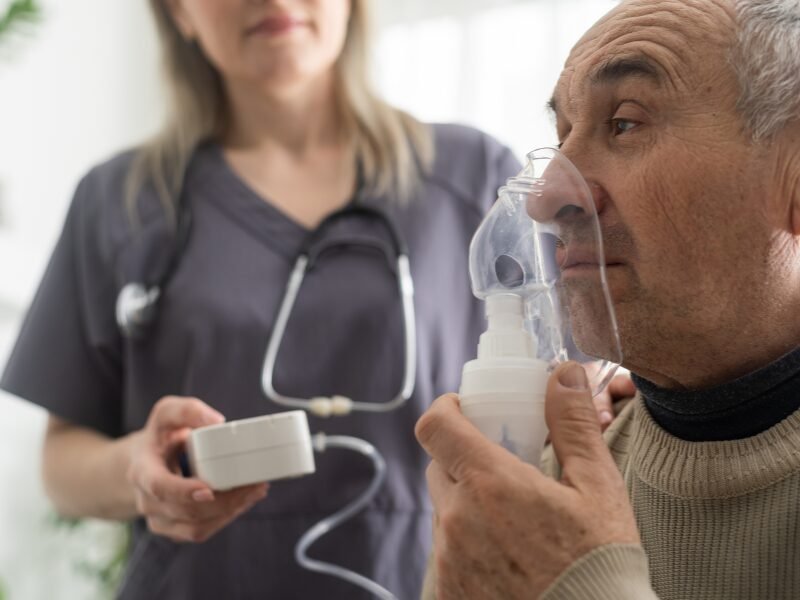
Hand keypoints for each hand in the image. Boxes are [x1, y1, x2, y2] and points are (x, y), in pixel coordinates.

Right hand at [126, 396, 268, 542]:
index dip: (184, 492)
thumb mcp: (167, 413)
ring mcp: (159, 519)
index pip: (160, 487)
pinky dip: (225, 518)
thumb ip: (188, 411)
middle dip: (224, 501)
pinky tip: (244, 502)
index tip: (209, 490)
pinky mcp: (174, 528)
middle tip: (254, 484)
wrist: (146, 461)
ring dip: (230, 511)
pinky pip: (200, 531)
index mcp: (143, 471)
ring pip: (196, 527)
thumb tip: (216, 422)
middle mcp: (148, 500)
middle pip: (186, 511)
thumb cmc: (160, 437)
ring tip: (255, 491)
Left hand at [415, 362, 639, 598]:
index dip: (446, 409)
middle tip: (502, 466)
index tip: (465, 408)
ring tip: (514, 521)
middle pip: (439, 468)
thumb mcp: (598, 488)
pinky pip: (447, 555)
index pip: (435, 426)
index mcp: (490, 484)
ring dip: (468, 505)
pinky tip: (506, 558)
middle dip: (463, 458)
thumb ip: (573, 424)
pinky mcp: (448, 593)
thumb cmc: (601, 566)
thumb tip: (563, 373)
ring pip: (444, 512)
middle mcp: (458, 521)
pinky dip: (468, 546)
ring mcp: (449, 562)